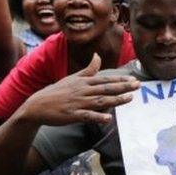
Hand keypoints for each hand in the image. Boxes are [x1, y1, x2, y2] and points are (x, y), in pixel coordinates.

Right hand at [18, 54, 139, 125]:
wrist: (37, 106)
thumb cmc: (57, 92)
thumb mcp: (73, 78)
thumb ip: (88, 69)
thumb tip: (98, 56)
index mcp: (83, 82)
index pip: (105, 80)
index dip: (120, 79)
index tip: (133, 79)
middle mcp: (82, 91)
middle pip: (106, 88)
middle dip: (123, 86)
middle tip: (138, 85)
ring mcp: (78, 103)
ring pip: (100, 101)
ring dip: (115, 100)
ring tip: (129, 98)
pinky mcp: (72, 115)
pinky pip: (87, 116)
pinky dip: (98, 117)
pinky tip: (109, 119)